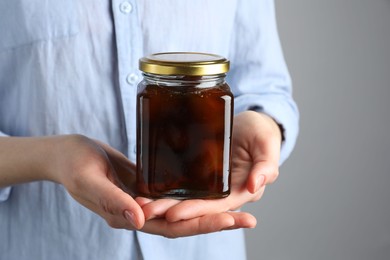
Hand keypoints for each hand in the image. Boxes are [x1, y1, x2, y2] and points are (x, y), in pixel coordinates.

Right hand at [54, 136, 255, 236]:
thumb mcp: (89, 180)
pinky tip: (210, 188)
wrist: (65, 154)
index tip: (231, 220)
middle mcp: (140, 212)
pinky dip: (193, 194)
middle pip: (184, 222)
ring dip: (209, 209)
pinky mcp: (146, 185)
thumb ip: (113, 200)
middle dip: (217, 221)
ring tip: (239, 206)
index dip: (201, 225)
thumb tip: (140, 219)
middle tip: (248, 218)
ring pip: (182, 209)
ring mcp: (144, 200)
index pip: (171, 228)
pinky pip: (173, 194)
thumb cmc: (73, 165)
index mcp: (128, 216)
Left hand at [136, 111, 281, 236]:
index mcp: (242, 190)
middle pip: (197, 207)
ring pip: (186, 199)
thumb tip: (255, 186)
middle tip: (146, 210)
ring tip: (140, 204)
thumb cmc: (261, 132)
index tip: (172, 214)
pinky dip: (166, 189)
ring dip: (164, 204)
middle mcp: (225, 193)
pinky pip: (183, 185)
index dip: (196, 211)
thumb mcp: (266, 143)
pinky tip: (147, 189)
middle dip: (171, 211)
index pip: (217, 207)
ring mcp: (211, 185)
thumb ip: (265, 165)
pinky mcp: (200, 174)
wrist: (250, 123)